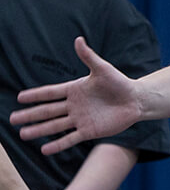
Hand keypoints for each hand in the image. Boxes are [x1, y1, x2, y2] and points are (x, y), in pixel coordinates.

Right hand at [11, 37, 142, 155]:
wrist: (136, 100)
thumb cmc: (120, 83)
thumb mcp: (103, 69)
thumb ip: (88, 57)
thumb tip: (78, 39)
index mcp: (74, 90)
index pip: (50, 93)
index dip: (35, 95)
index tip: (19, 97)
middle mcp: (74, 105)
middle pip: (47, 111)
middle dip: (30, 115)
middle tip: (12, 119)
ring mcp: (80, 119)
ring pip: (55, 126)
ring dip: (39, 130)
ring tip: (23, 135)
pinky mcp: (89, 131)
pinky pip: (70, 138)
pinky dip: (57, 144)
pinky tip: (44, 149)